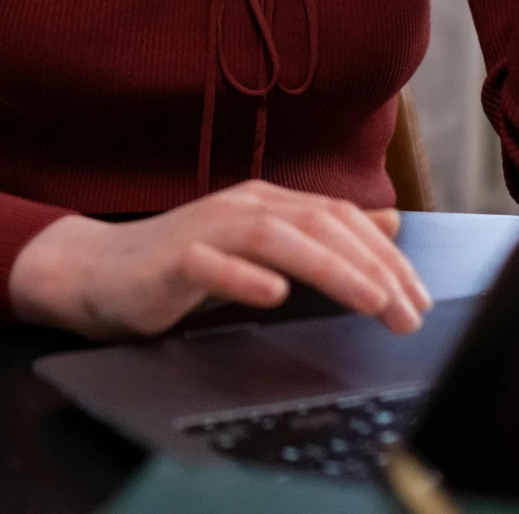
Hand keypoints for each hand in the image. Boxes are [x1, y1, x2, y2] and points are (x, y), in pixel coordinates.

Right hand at [7, 181, 430, 339]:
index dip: (386, 256)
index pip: (340, 220)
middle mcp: (241, 208)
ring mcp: (205, 230)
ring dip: (330, 270)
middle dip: (373, 269)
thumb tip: (386, 222)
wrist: (99, 273)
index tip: (419, 298)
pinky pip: (210, 264)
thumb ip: (319, 235)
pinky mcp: (171, 261)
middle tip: (408, 312)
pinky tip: (274, 295)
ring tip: (370, 302)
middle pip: (319, 227)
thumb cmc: (182, 264)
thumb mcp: (260, 247)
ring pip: (276, 240)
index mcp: (267, 204)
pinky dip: (245, 277)